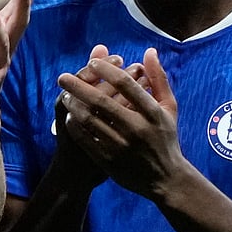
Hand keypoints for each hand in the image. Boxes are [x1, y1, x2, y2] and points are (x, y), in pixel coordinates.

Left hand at [57, 47, 184, 198]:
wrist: (166, 180)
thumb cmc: (166, 138)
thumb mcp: (169, 108)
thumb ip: (158, 79)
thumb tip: (149, 52)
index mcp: (153, 113)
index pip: (126, 85)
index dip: (107, 70)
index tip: (93, 61)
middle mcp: (137, 128)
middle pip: (102, 101)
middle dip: (78, 86)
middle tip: (63, 77)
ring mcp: (122, 146)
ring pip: (90, 120)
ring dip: (74, 105)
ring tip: (65, 96)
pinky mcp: (110, 162)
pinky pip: (86, 140)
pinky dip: (76, 127)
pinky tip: (70, 117)